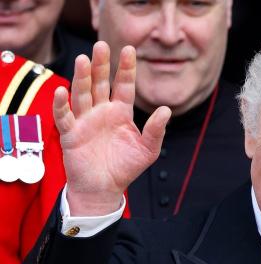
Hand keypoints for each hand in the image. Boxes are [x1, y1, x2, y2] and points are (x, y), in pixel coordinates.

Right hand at [55, 41, 170, 215]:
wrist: (105, 189)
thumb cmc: (125, 168)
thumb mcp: (148, 149)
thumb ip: (156, 130)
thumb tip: (166, 110)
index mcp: (121, 112)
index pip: (124, 85)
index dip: (126, 68)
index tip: (129, 49)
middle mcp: (102, 112)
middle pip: (100, 83)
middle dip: (101, 65)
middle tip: (101, 45)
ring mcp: (85, 120)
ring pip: (82, 94)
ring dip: (81, 78)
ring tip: (83, 60)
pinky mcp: (71, 133)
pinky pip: (64, 116)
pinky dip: (61, 104)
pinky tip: (62, 91)